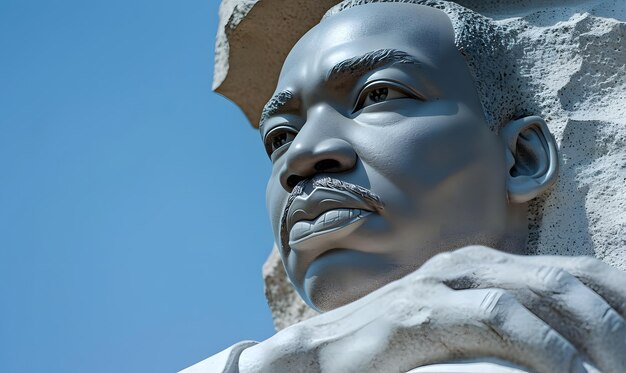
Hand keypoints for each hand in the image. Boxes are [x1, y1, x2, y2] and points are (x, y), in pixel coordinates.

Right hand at [238, 246, 625, 372]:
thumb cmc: (393, 348)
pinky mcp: (422, 309)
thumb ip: (502, 326)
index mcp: (483, 264)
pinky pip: (500, 318)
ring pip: (542, 292)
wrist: (321, 355)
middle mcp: (469, 261)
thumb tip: (559, 346)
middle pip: (567, 278)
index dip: (619, 292)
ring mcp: (444, 281)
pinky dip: (547, 349)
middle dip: (616, 320)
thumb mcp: (458, 330)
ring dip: (593, 335)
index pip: (572, 269)